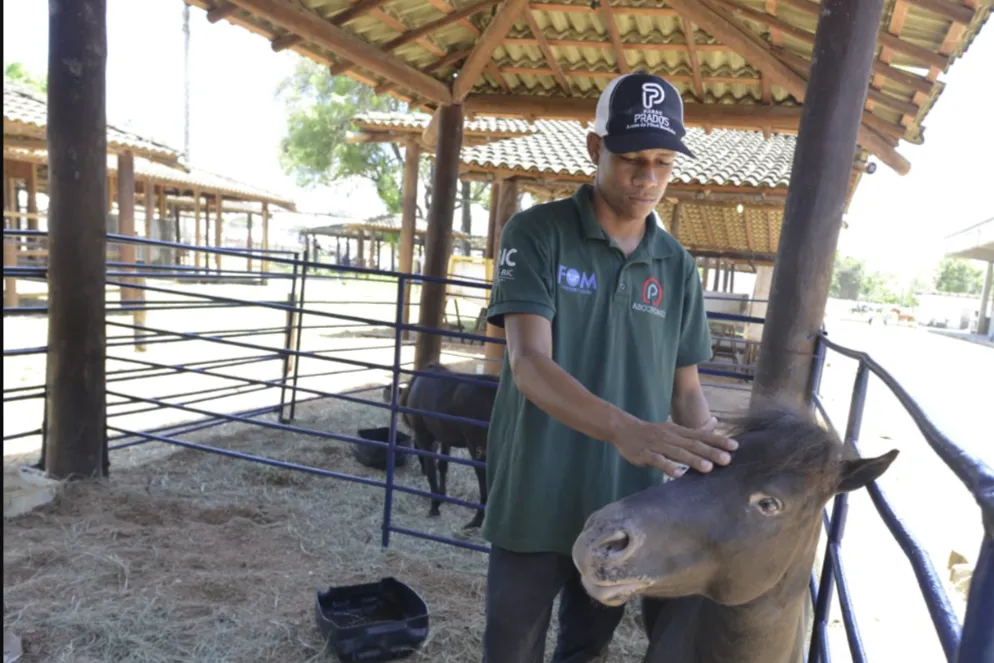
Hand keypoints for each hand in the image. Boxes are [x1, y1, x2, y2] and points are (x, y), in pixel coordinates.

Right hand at [610, 418, 736, 478]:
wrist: (624, 429)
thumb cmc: (652, 432)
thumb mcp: (673, 429)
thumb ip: (693, 433)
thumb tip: (715, 426)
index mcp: (679, 431)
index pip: (702, 435)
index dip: (718, 440)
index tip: (735, 447)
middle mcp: (671, 437)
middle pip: (693, 444)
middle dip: (710, 452)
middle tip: (727, 460)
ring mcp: (658, 445)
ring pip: (678, 453)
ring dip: (693, 460)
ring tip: (707, 468)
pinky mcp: (646, 454)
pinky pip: (658, 461)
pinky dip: (668, 467)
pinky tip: (678, 474)